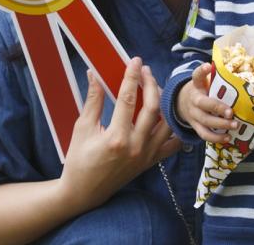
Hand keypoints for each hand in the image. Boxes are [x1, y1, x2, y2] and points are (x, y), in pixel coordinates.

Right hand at [57, 58, 179, 213]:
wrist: (84, 192)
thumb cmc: (78, 160)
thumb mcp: (82, 128)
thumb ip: (93, 100)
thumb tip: (94, 74)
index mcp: (116, 137)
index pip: (128, 98)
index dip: (132, 76)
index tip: (135, 61)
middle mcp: (136, 146)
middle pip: (153, 107)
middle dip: (151, 83)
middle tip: (146, 70)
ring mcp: (146, 155)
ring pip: (167, 123)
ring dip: (164, 103)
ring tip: (156, 88)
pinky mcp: (151, 162)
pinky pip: (172, 144)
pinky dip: (174, 130)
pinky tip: (169, 116)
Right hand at [176, 63, 237, 143]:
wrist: (181, 102)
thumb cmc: (201, 90)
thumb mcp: (204, 81)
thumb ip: (216, 77)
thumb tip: (238, 71)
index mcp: (197, 85)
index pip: (197, 76)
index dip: (202, 71)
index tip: (208, 66)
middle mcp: (193, 99)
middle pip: (203, 103)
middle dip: (217, 108)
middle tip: (231, 112)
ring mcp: (193, 114)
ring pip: (205, 121)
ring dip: (220, 125)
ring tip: (234, 125)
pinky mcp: (195, 126)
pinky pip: (204, 134)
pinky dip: (216, 138)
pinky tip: (228, 137)